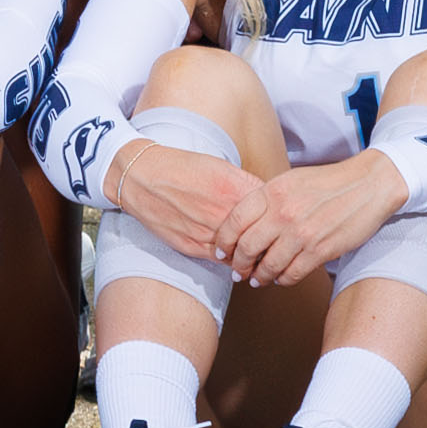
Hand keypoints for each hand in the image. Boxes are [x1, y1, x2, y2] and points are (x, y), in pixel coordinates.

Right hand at [102, 127, 266, 259]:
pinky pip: (222, 261)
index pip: (273, 213)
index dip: (280, 220)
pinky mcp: (192, 247)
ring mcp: (208, 233)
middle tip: (278, 244)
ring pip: (244, 256)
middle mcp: (224, 214)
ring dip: (253, 257)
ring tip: (259, 254)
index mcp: (235, 190)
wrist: (142, 177)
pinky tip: (236, 256)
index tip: (284, 223)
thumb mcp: (221, 166)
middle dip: (271, 242)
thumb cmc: (182, 167)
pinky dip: (232, 260)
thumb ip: (247, 184)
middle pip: (262, 238)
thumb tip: (268, 200)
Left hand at [222, 149, 412, 287]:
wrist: (367, 185)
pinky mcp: (320, 251)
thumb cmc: (327, 182)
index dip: (223, 241)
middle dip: (238, 264)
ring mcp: (301, 233)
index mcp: (271, 192)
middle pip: (246, 247)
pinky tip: (280, 278)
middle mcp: (282, 213)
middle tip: (237, 271)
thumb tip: (244, 222)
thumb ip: (266, 199)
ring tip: (257, 280)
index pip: (234, 221)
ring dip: (259, 276)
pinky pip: (291, 274)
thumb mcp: (289, 181)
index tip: (221, 250)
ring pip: (267, 265)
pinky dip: (282, 280)